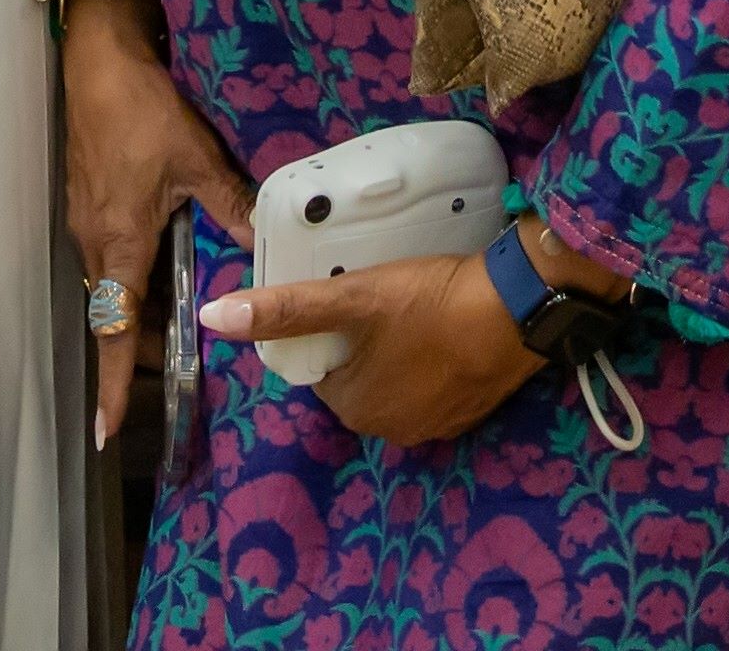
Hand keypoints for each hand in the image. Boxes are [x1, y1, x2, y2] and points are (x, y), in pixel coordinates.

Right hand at [61, 0, 254, 444]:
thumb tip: (263, 242)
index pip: (115, 332)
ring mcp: (87, 221)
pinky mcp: (89, 201)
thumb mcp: (196, 157)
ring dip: (142, 310)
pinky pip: (112, 257)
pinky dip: (137, 274)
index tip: (108, 429)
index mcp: (120, 244)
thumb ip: (231, 203)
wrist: (96, 59)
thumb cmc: (141, 109)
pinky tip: (169, 257)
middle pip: (116, 317)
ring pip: (114, 286)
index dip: (114, 384)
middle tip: (183, 365)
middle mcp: (95, 243)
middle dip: (142, 349)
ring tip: (183, 318)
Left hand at [204, 241, 546, 448]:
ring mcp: (435, 427)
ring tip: (415, 310)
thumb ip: (283, 309)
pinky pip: (434, 388)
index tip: (352, 299)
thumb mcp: (350, 297)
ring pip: (396, 382)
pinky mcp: (470, 415)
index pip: (320, 367)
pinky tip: (446, 330)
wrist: (517, 311)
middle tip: (385, 299)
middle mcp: (389, 431)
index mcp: (353, 409)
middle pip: (357, 377)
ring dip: (399, 354)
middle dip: (365, 343)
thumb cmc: (427, 303)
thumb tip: (211, 318)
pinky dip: (435, 364)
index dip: (331, 332)